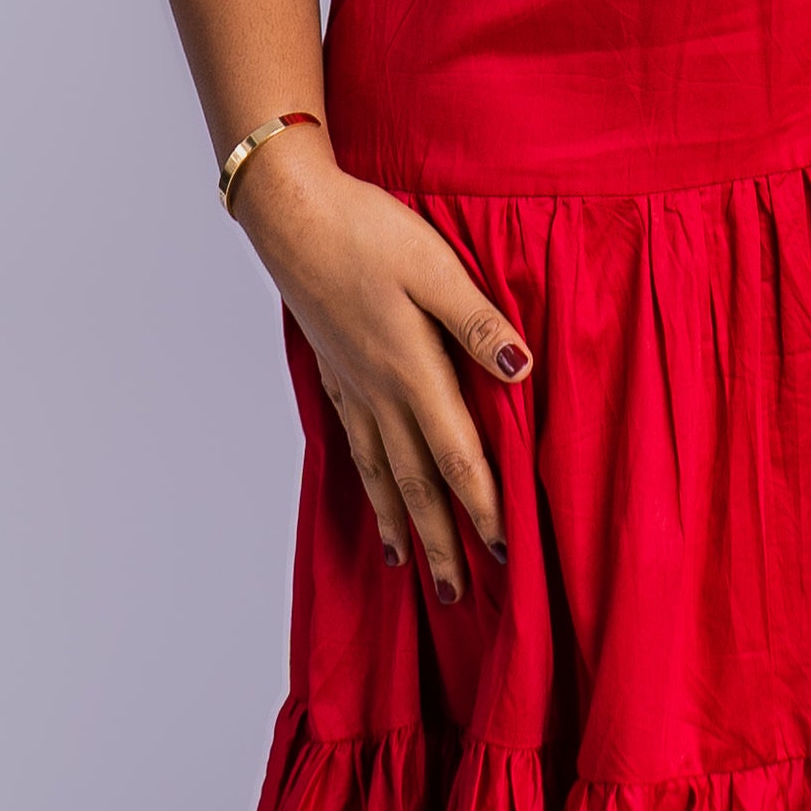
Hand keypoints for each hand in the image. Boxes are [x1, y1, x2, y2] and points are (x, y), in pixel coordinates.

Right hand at [233, 129, 531, 607]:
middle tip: (457, 595)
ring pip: (381, 473)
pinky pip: (356, 447)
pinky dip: (368, 484)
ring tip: (410, 566)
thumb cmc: (366, 230)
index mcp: (412, 370)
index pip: (457, 457)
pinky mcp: (335, 375)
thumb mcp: (434, 265)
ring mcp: (352, 388)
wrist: (290, 215)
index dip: (483, 506)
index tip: (505, 550)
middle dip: (440, 542)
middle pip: (416, 485)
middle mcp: (380, 393)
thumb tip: (520, 367)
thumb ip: (476, 320)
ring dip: (401, 524)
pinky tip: (374, 497)